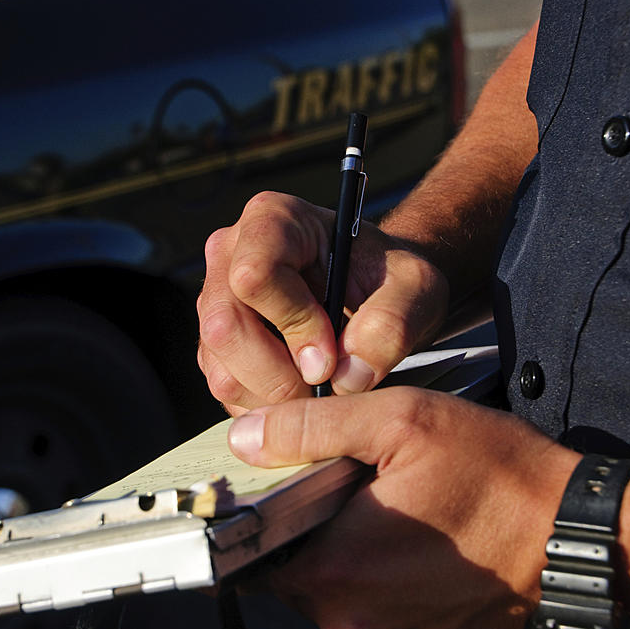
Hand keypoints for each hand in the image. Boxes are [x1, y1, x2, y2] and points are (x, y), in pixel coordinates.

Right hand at [197, 192, 447, 414]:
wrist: (376, 293)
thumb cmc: (390, 279)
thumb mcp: (416, 289)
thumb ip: (392, 324)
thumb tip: (346, 376)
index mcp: (273, 220)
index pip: (255, 275)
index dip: (294, 323)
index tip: (333, 353)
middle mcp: (230, 254)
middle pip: (225, 327)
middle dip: (280, 375)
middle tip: (327, 386)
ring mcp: (215, 301)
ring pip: (221, 369)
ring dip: (274, 399)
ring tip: (320, 390)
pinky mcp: (213, 345)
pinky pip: (225, 390)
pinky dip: (266, 408)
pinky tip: (302, 393)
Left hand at [227, 387, 579, 628]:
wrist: (578, 538)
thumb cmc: (500, 477)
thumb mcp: (402, 422)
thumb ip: (312, 428)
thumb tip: (245, 437)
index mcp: (336, 571)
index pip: (254, 551)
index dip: (261, 513)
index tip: (285, 488)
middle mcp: (352, 622)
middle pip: (295, 572)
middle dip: (312, 529)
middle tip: (355, 488)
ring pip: (336, 591)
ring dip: (350, 553)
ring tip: (396, 511)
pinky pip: (376, 609)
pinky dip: (384, 575)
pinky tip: (419, 540)